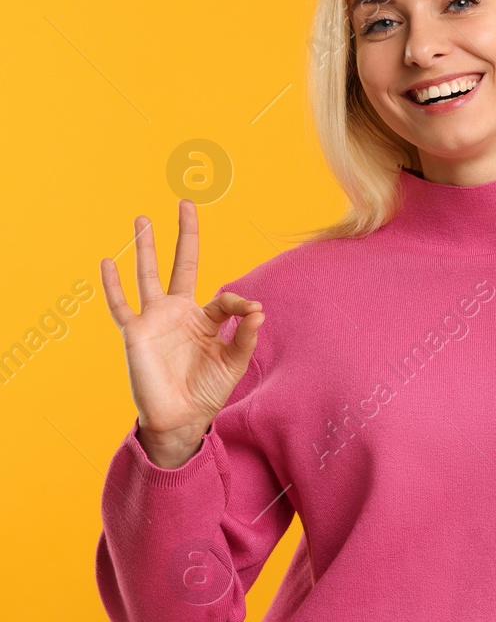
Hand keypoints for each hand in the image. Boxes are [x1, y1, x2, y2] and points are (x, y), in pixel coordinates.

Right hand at [101, 200, 264, 468]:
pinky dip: (113, 284)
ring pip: (149, 275)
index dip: (239, 301)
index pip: (224, 297)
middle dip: (184, 235)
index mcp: (206, 320)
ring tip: (143, 218)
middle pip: (182, 265)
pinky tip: (109, 261)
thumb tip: (260, 310)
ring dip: (147, 247)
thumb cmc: (207, 390)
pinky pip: (121, 304)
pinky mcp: (136, 332)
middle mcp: (179, 312)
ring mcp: (156, 319)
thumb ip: (246, 337)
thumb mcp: (234, 364)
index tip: (251, 311)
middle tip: (186, 204)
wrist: (181, 417)